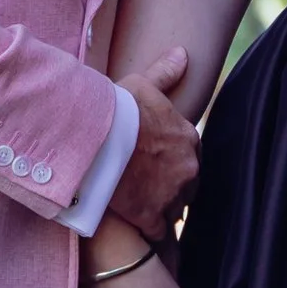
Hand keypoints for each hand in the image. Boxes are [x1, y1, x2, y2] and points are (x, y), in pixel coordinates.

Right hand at [115, 45, 198, 235]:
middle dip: (171, 184)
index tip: (155, 160)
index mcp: (189, 138)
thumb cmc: (118, 109)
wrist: (97, 142)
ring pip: (175, 208)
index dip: (172, 157)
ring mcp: (173, 195)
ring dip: (162, 208)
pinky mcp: (154, 217)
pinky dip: (150, 232)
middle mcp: (189, 168)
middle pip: (186, 183)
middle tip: (146, 184)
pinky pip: (158, 232)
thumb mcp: (141, 85)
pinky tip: (139, 229)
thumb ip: (165, 73)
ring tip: (140, 206)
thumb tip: (183, 54)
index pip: (190, 153)